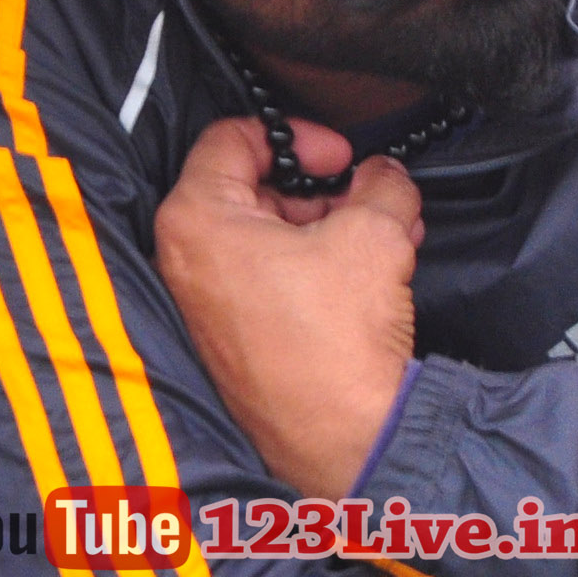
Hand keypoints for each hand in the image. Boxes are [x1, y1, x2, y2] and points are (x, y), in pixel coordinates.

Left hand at [153, 113, 422, 503]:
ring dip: (333, 229)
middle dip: (324, 192)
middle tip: (372, 200)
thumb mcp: (376, 234)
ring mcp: (205, 307)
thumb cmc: (339, 343)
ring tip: (392, 236)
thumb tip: (384, 176)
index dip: (297, 137)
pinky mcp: (232, 342)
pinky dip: (318, 268)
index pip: (232, 139)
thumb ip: (381, 184)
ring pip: (270, 238)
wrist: (347, 439)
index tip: (339, 156)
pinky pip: (271, 282)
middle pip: (254, 191)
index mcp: (196, 221)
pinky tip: (373, 277)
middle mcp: (185, 263)